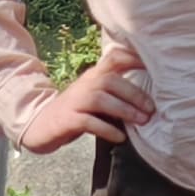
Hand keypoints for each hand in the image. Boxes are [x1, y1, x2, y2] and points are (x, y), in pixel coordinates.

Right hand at [10, 47, 150, 152]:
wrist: (40, 125)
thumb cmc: (75, 111)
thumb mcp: (94, 96)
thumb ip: (115, 92)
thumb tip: (148, 98)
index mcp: (93, 75)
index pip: (114, 58)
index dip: (134, 58)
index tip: (154, 66)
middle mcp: (84, 84)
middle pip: (111, 81)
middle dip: (134, 95)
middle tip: (151, 109)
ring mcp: (74, 101)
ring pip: (101, 100)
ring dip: (124, 110)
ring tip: (142, 121)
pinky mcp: (68, 120)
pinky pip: (89, 122)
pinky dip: (107, 129)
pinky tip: (121, 137)